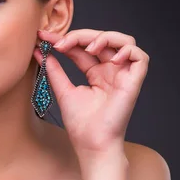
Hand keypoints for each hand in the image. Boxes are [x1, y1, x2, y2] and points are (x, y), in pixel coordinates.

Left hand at [34, 29, 149, 160]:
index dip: (65, 39)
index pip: (82, 47)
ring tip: (88, 47)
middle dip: (80, 35)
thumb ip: (53, 69)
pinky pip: (140, 58)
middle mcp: (111, 71)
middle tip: (60, 42)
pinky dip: (127, 51)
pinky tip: (109, 58)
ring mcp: (123, 76)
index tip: (43, 37)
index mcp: (96, 73)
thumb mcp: (63, 90)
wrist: (91, 144)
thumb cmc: (81, 124)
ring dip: (105, 38)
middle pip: (102, 39)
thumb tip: (39, 50)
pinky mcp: (134, 82)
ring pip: (124, 42)